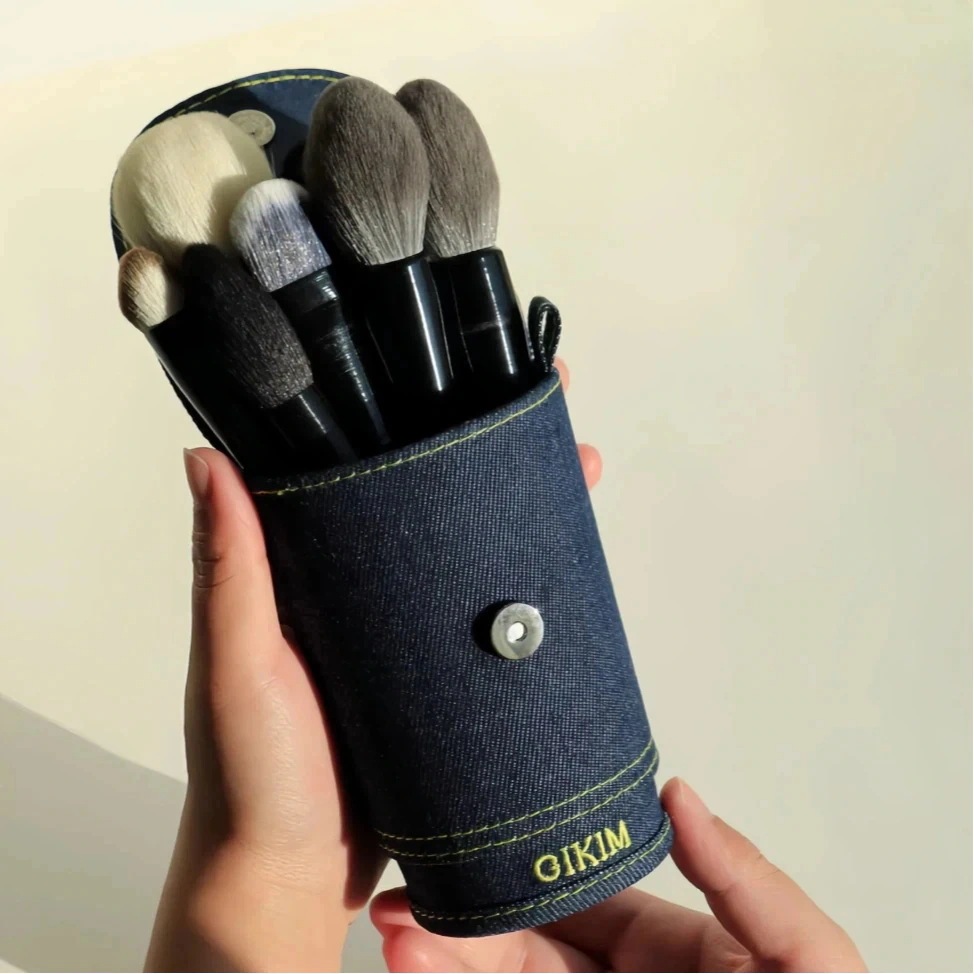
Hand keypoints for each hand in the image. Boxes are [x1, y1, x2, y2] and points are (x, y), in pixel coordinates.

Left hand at [146, 361, 600, 971]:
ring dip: (516, 518)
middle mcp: (353, 594)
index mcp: (302, 574)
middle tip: (543, 421)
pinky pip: (479, 622)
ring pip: (464, 558)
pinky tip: (559, 578)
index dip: (401, 419)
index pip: (354, 473)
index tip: (447, 376)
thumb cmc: (249, 780)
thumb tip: (208, 460)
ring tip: (571, 480)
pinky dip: (518, 593)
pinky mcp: (431, 680)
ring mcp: (398, 636)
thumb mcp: (236, 665)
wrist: (292, 879)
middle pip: (428, 505)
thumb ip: (230, 569)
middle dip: (488, 458)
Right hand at [371, 780, 865, 972]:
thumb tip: (673, 792)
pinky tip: (418, 968)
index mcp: (676, 952)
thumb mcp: (805, 962)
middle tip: (406, 900)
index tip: (472, 844)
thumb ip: (743, 880)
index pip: (588, 895)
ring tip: (397, 935)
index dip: (528, 867)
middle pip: (531, 942)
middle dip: (465, 918)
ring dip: (446, 959)